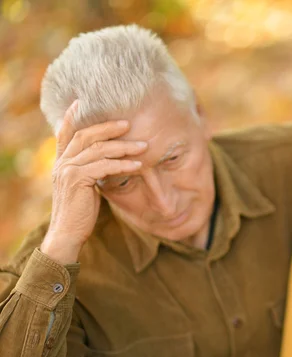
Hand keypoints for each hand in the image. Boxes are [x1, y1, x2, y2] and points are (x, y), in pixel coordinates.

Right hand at [40, 100, 146, 263]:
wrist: (67, 234)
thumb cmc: (80, 212)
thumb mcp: (84, 187)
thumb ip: (91, 170)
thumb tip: (108, 160)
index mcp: (62, 162)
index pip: (66, 133)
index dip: (73, 116)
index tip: (81, 101)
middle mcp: (62, 162)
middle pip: (85, 135)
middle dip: (108, 127)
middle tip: (129, 123)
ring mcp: (68, 170)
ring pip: (98, 149)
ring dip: (123, 146)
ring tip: (143, 146)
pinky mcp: (78, 181)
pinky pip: (104, 166)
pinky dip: (123, 164)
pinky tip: (138, 165)